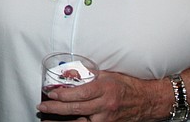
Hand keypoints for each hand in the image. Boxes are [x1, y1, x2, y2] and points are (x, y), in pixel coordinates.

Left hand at [38, 71, 166, 121]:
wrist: (146, 101)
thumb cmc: (126, 85)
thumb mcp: (107, 74)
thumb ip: (88, 74)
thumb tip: (68, 73)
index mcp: (105, 89)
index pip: (80, 93)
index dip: (63, 94)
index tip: (50, 93)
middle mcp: (105, 106)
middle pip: (77, 109)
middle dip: (56, 108)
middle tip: (42, 106)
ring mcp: (106, 119)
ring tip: (46, 120)